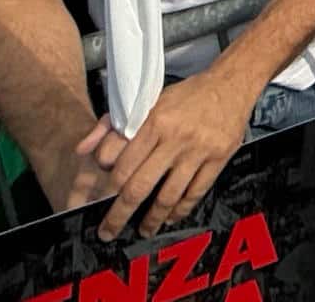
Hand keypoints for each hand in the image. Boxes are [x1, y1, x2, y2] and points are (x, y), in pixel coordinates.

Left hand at [76, 63, 254, 238]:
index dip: (107, 190)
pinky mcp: (218, 158)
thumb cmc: (186, 95)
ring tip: (142, 231)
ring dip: (151, 219)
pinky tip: (171, 217)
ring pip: (168, 196)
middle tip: (108, 232)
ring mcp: (198, 150)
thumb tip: (83, 150)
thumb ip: (111, 126)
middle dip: (119, 215)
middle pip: (140, 187)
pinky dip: (180, 210)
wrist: (231, 83)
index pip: (122, 165)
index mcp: (154, 121)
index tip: (100, 203)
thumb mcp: (147, 101)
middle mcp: (175, 137)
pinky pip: (195, 193)